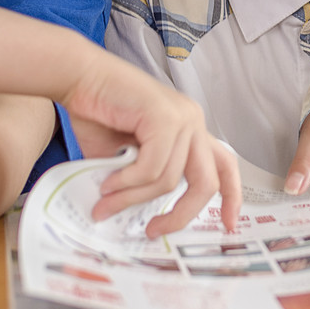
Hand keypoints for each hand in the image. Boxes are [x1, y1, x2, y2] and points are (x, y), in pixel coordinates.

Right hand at [62, 50, 241, 235]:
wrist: (77, 77)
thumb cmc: (96, 113)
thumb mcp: (123, 159)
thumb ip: (138, 183)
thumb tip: (133, 220)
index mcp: (190, 129)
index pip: (225, 164)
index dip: (231, 197)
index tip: (228, 226)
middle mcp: (193, 121)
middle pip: (207, 182)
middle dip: (181, 214)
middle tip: (153, 231)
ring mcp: (182, 117)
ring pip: (168, 180)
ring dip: (132, 198)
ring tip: (105, 203)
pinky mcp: (163, 116)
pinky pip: (151, 167)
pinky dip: (127, 183)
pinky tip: (107, 184)